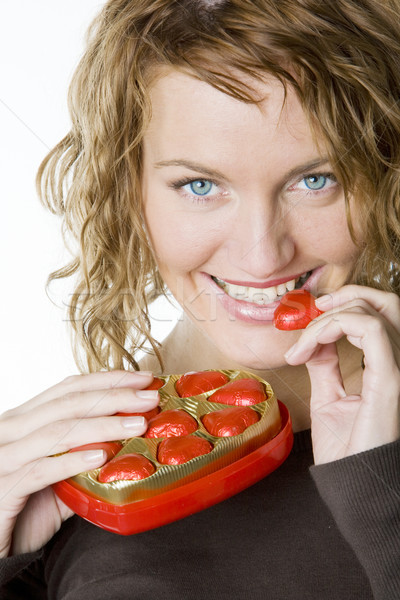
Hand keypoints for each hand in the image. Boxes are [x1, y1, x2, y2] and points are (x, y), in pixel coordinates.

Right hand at [0, 370, 158, 556]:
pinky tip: (102, 457)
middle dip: (114, 397)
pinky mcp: (2, 486)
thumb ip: (85, 460)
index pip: (68, 389)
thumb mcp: (59, 480)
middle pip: (68, 403)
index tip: (143, 380)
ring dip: (103, 426)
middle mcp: (10, 430)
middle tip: (150, 398)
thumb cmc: (21, 512)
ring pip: (58, 432)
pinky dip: (73, 461)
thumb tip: (128, 447)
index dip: (107, 380)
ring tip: (137, 425)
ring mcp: (3, 456)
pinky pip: (40, 470)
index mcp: (23, 420)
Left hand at [284, 285, 399, 463]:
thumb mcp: (328, 397)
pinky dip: (335, 327)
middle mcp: (397, 363)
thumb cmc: (345, 449)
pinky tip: (310, 346)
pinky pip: (371, 331)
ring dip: (330, 317)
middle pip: (387, 304)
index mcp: (385, 366)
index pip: (379, 317)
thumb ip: (324, 366)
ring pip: (375, 313)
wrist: (350, 483)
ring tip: (304, 341)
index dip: (345, 306)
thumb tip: (312, 343)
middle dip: (348, 295)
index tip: (311, 318)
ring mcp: (396, 369)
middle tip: (315, 308)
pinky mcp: (390, 380)